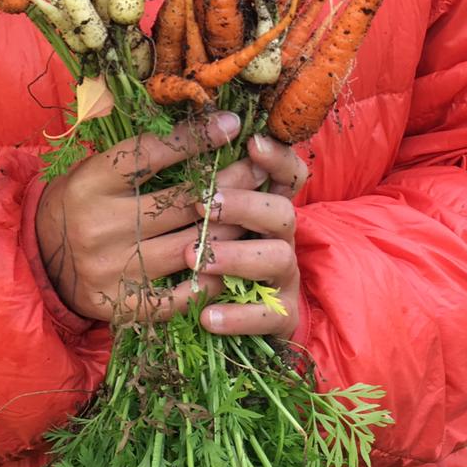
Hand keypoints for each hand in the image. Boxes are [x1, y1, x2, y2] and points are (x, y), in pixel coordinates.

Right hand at [35, 111, 266, 324]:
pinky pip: (179, 296)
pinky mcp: (124, 305)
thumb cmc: (80, 203)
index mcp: (92, 182)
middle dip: (229, 183)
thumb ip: (143, 154)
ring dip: (229, 230)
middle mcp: (101, 225)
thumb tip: (204, 125)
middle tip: (260, 170)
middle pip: (182, 201)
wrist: (40, 260)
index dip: (196, 139)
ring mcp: (113, 269)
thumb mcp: (97, 169)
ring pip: (190, 246)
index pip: (151, 154)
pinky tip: (231, 264)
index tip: (233, 124)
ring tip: (256, 214)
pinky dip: (209, 280)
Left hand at [186, 132, 309, 340]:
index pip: (288, 174)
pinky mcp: (281, 317)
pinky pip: (267, 317)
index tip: (250, 142)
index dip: (276, 157)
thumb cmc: (212, 258)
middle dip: (244, 204)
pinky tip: (206, 316)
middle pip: (282, 211)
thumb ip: (203, 189)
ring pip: (278, 258)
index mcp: (267, 208)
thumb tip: (178, 143)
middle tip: (204, 203)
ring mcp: (285, 278)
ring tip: (194, 258)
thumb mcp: (205, 221)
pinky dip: (237, 316)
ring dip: (237, 256)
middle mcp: (281, 238)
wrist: (235, 323)